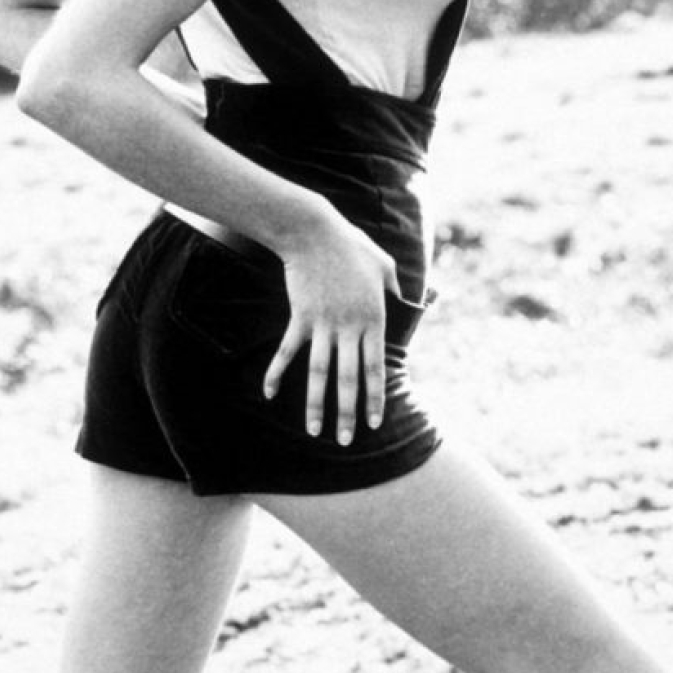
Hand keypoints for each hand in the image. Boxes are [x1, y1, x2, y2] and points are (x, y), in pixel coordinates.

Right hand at [262, 208, 399, 445]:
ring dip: (316, 404)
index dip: (375, 397)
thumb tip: (404, 300)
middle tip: (347, 441)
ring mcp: (322, 324)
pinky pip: (288, 351)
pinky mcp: (299, 317)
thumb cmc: (352, 245)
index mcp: (373, 318)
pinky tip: (269, 393)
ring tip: (314, 431)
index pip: (375, 367)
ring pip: (319, 372)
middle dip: (348, 413)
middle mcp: (348, 327)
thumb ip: (395, 288)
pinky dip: (276, 372)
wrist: (314, 232)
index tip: (374, 422)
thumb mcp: (385, 264)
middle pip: (348, 378)